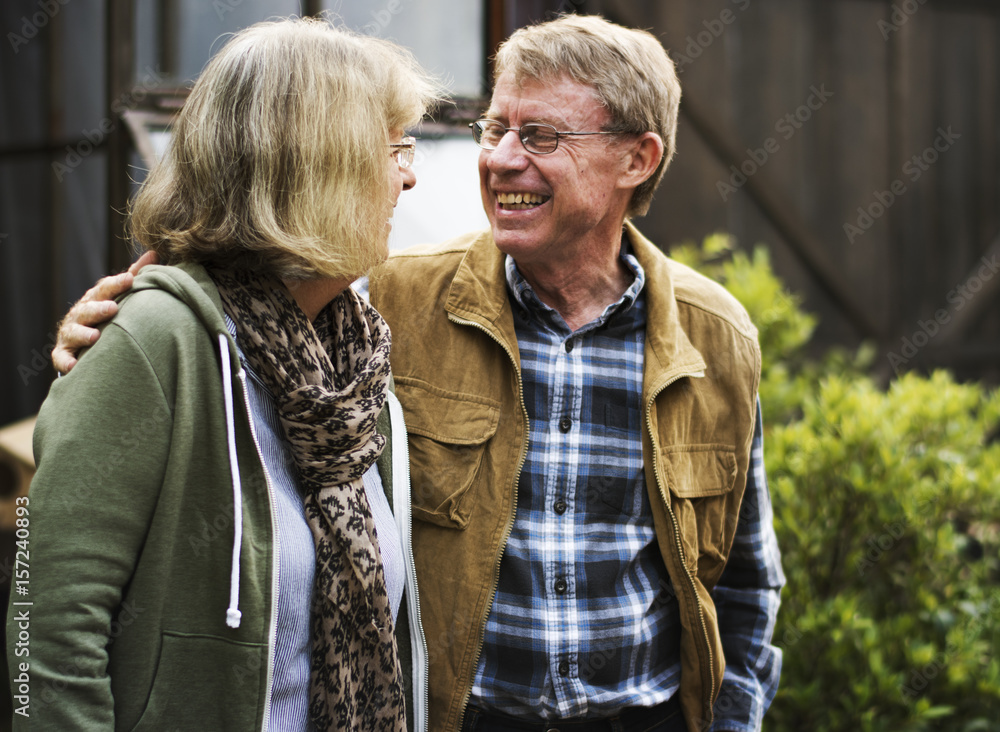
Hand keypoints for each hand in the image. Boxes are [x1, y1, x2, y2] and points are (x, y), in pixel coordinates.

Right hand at [52, 250, 159, 373]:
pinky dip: (66, 361)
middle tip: (113, 308)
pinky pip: (62, 358)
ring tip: (95, 336)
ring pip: (73, 332)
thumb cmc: (106, 314)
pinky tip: (75, 366)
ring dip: (83, 334)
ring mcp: (70, 333)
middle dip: (99, 308)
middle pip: (87, 309)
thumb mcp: (117, 294)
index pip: (104, 289)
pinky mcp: (64, 354)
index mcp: (94, 299)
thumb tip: (153, 253)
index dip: (116, 285)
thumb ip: (134, 275)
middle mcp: (80, 314)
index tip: (130, 280)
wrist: (82, 341)